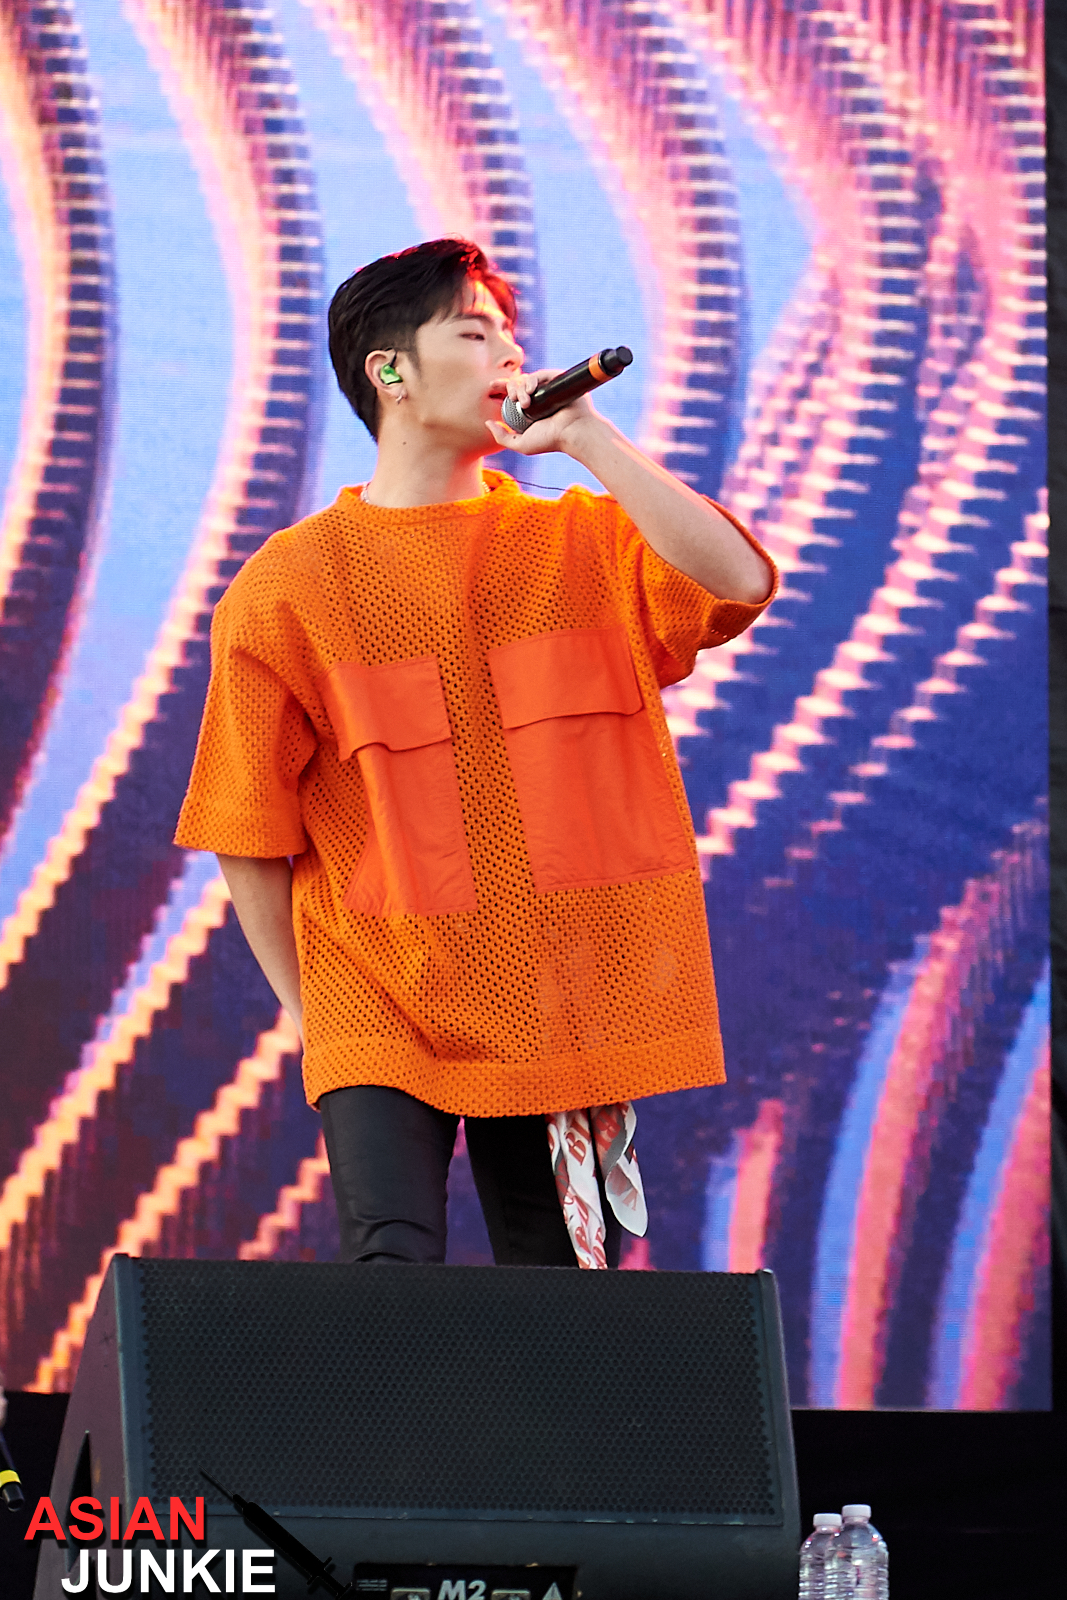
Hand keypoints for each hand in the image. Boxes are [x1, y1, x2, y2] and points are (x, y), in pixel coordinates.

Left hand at [484, 367, 598, 455]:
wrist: (572, 432)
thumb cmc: (550, 440)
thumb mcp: (520, 444)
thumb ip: (501, 437)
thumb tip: (487, 423)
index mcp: (529, 410)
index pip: (512, 393)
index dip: (501, 387)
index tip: (492, 386)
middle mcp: (538, 397)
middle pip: (516, 384)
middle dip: (511, 390)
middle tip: (515, 401)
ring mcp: (547, 388)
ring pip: (526, 379)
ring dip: (521, 388)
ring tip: (526, 402)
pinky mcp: (557, 380)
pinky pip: (539, 374)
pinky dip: (532, 379)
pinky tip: (531, 390)